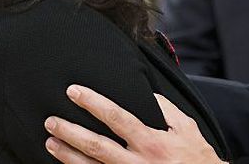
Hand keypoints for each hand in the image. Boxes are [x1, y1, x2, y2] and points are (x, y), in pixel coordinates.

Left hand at [44, 85, 223, 163]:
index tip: (74, 91)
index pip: (115, 117)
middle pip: (96, 145)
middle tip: (51, 120)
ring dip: (68, 155)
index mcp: (152, 141)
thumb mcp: (187, 128)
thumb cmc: (197, 158)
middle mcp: (138, 162)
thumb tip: (145, 92)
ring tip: (51, 142)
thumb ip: (165, 109)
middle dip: (70, 131)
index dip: (92, 103)